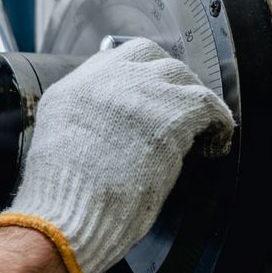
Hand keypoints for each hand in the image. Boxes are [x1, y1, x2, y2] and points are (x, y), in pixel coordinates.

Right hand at [0, 37, 233, 272]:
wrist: (67, 214)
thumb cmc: (62, 199)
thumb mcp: (54, 144)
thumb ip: (82, 122)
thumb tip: (111, 126)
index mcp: (73, 88)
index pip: (116, 58)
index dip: (140, 76)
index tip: (150, 95)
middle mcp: (106, 80)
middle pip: (153, 59)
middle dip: (170, 83)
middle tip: (178, 111)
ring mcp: (140, 93)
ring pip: (183, 78)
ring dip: (193, 103)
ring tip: (200, 130)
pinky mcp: (171, 115)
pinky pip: (209, 105)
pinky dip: (217, 124)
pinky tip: (214, 143)